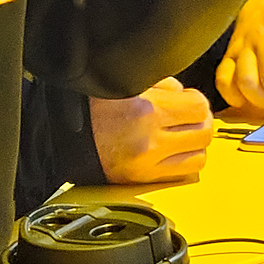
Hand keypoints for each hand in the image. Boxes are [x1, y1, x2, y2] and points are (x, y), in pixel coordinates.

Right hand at [89, 77, 214, 183]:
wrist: (59, 135)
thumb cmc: (92, 107)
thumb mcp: (129, 83)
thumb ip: (164, 84)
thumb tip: (185, 93)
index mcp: (146, 111)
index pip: (199, 107)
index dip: (196, 100)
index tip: (188, 99)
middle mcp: (148, 142)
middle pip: (204, 132)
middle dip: (201, 121)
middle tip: (188, 116)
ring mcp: (145, 166)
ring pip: (199, 157)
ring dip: (196, 144)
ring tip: (182, 134)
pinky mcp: (141, 181)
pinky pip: (182, 174)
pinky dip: (185, 161)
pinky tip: (174, 150)